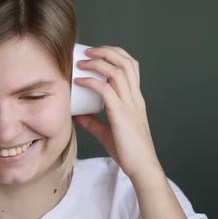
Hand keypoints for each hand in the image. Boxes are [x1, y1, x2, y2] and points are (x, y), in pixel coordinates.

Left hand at [73, 46, 161, 179]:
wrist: (141, 166)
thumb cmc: (128, 151)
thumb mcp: (106, 132)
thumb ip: (92, 121)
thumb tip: (76, 113)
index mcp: (134, 98)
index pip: (131, 66)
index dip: (115, 54)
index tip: (98, 53)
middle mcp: (134, 97)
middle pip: (125, 62)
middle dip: (106, 51)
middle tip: (88, 51)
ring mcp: (129, 104)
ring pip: (118, 71)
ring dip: (98, 62)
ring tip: (82, 62)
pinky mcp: (121, 114)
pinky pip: (105, 90)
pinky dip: (91, 81)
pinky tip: (80, 81)